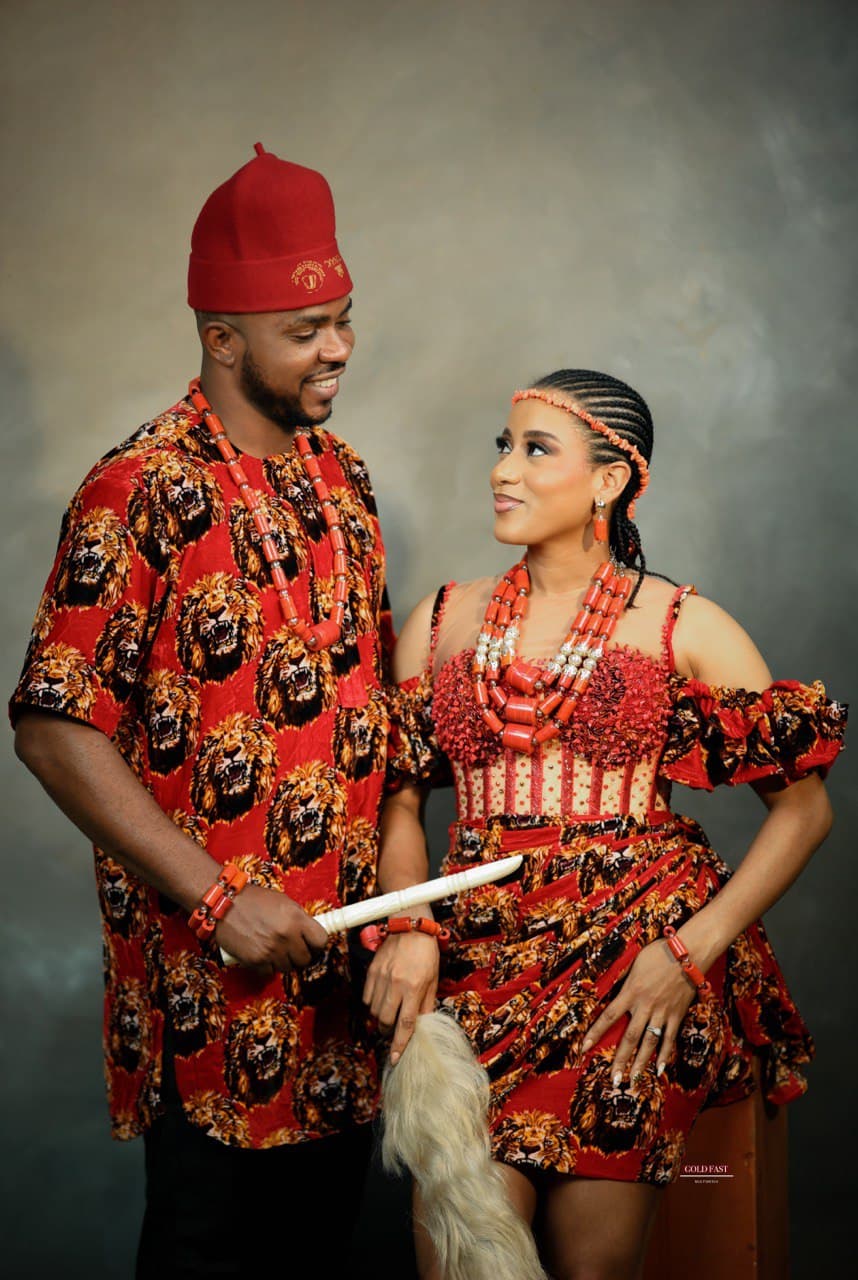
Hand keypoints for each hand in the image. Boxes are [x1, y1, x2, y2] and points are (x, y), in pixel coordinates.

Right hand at [215, 885, 328, 973]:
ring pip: (288, 968)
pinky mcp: (256, 960)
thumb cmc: (253, 900)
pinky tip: (262, 956)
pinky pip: (269, 973)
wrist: (224, 902)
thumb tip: (309, 934)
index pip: (321, 941)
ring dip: (283, 962)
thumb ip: (298, 919)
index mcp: (296, 918)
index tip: (312, 946)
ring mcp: (271, 949)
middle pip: (305, 959)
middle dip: (300, 956)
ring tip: (274, 951)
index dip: (317, 945)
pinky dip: (267, 968)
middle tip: (291, 950)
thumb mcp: (283, 902)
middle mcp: (286, 935)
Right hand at [363, 931, 439, 1064]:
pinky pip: (367, 997)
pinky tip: (381, 999)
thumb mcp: (433, 980)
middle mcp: (396, 984)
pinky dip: (372, 1003)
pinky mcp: (372, 971)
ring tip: (388, 1013)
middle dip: (387, 1031)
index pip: (405, 1024)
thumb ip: (426, 1004)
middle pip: (384, 1020)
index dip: (399, 1044)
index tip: (395, 1058)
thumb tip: (421, 1024)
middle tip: (391, 1030)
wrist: (411, 928)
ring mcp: (381, 977)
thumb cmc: (426, 954)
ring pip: (374, 1010)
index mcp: (414, 988)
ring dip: (380, 1017)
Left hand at [578, 939, 699, 1084]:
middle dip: (620, 1060)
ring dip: (640, 1064)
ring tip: (632, 1080)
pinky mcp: (676, 1015)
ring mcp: (662, 1013)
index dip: (595, 1033)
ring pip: (649, 1043)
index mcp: (631, 991)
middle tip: (613, 1079)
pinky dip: (664, 1055)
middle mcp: (645, 1006)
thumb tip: (618, 992)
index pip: (609, 1016)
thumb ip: (626, 982)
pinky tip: (659, 1070)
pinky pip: (669, 1039)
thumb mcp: (635, 964)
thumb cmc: (659, 953)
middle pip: (629, 1037)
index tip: (584, 1048)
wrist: (688, 954)